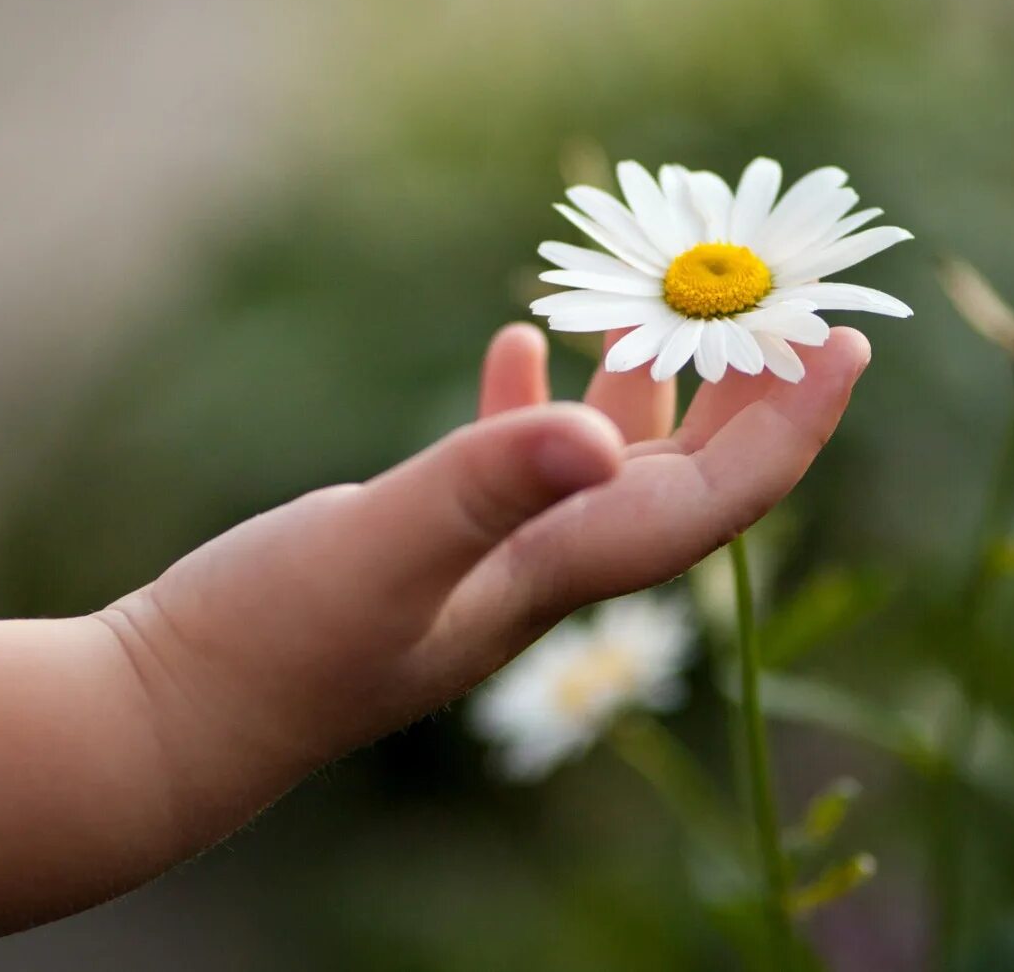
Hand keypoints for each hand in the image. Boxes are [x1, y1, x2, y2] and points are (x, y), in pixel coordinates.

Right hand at [98, 324, 869, 859]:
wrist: (171, 713)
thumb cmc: (267, 647)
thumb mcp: (374, 556)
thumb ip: (479, 488)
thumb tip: (600, 434)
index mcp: (551, 572)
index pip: (708, 501)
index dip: (788, 426)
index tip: (842, 343)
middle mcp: (535, 569)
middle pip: (677, 477)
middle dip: (741, 395)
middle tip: (778, 303)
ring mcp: (478, 557)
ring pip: (596, 464)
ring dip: (642, 384)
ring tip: (662, 300)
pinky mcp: (417, 543)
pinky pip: (504, 461)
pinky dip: (526, 401)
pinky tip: (516, 340)